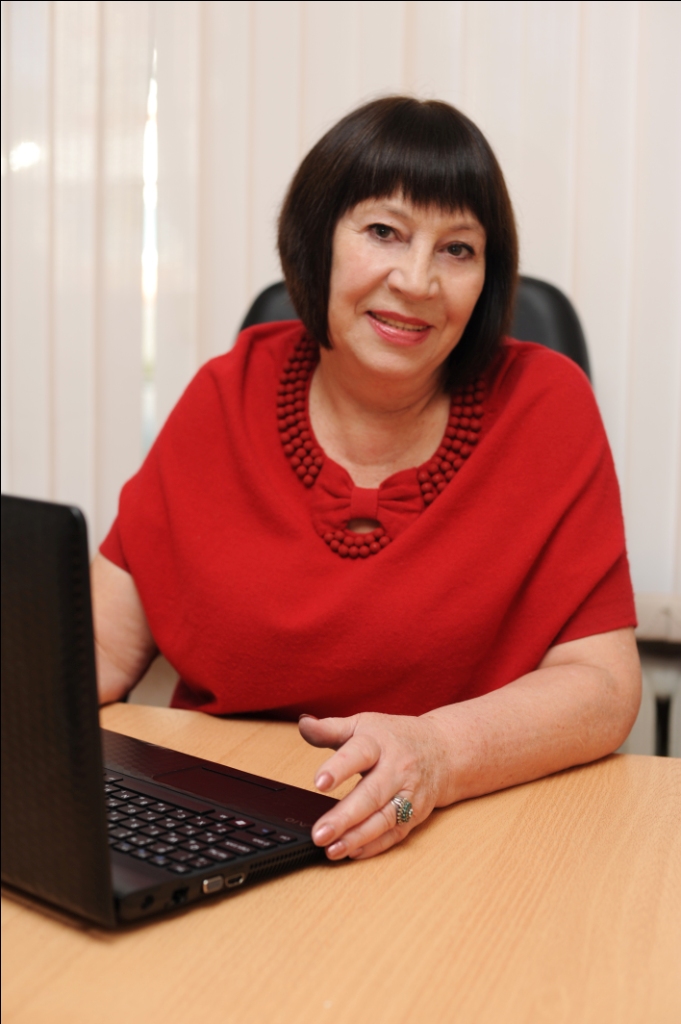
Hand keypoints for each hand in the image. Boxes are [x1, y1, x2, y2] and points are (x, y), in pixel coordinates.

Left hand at [298, 712, 448, 860]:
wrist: (442, 749)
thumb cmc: (394, 737)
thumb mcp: (362, 725)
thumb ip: (330, 728)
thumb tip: (303, 724)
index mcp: (379, 743)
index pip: (358, 754)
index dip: (339, 768)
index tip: (318, 782)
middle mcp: (397, 769)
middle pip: (371, 794)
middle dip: (345, 817)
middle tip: (320, 833)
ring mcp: (409, 794)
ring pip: (384, 819)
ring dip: (357, 837)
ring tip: (331, 849)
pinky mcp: (416, 814)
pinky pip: (395, 833)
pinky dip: (374, 846)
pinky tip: (353, 852)